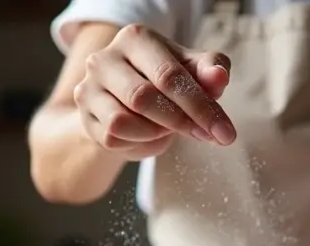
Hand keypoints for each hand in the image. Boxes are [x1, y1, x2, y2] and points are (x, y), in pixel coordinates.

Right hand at [73, 24, 235, 160]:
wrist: (128, 100)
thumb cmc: (165, 81)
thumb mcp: (192, 71)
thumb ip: (209, 71)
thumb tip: (219, 77)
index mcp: (135, 38)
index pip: (169, 75)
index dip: (200, 106)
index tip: (225, 133)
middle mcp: (104, 58)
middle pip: (143, 97)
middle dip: (180, 122)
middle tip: (204, 135)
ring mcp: (88, 87)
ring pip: (122, 121)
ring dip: (154, 132)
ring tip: (167, 128)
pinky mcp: (84, 116)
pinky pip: (112, 138)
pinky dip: (137, 142)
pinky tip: (147, 134)